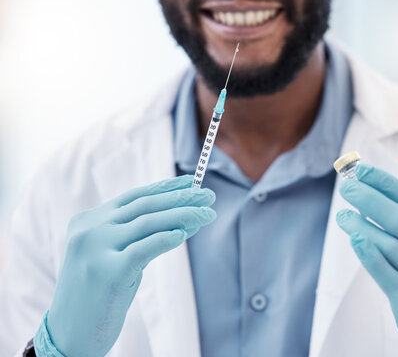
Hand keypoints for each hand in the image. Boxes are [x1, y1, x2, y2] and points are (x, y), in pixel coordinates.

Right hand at [46, 175, 215, 356]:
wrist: (69, 334)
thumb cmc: (98, 295)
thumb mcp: (114, 256)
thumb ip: (139, 236)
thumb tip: (185, 221)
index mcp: (88, 221)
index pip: (135, 197)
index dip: (166, 188)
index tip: (191, 182)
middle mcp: (90, 230)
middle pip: (145, 206)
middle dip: (181, 198)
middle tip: (209, 195)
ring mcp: (96, 249)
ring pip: (148, 222)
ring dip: (183, 215)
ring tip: (207, 214)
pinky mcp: (107, 272)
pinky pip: (145, 248)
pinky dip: (166, 238)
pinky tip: (184, 234)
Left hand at [337, 165, 397, 356]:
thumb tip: (369, 193)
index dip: (384, 182)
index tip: (360, 170)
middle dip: (368, 199)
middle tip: (346, 188)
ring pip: (389, 244)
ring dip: (361, 225)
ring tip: (342, 216)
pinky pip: (385, 273)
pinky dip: (368, 254)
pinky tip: (354, 238)